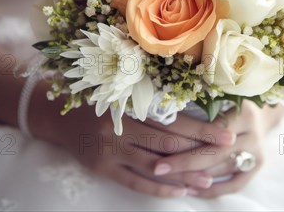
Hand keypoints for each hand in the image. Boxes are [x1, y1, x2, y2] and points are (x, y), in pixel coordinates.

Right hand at [51, 102, 237, 197]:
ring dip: (184, 174)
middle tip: (227, 154)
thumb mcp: (121, 92)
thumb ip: (150, 100)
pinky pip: (135, 182)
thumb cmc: (96, 99)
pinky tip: (179, 192)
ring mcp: (110, 150)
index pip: (171, 120)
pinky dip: (159, 188)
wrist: (56, 116)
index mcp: (128, 104)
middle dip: (200, 150)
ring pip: (155, 165)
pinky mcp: (102, 169)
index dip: (200, 128)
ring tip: (208, 180)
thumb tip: (191, 108)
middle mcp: (120, 127)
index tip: (226, 132)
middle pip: (167, 143)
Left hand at [151, 101, 283, 197]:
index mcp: (243, 111)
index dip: (185, 137)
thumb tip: (162, 114)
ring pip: (222, 170)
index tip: (157, 142)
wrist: (260, 113)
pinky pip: (233, 186)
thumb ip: (198, 103)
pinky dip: (211, 191)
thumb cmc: (230, 101)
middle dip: (184, 162)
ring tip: (168, 179)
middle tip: (158, 169)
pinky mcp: (257, 168)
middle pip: (216, 152)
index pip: (211, 129)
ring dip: (194, 177)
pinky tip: (190, 190)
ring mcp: (258, 153)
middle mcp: (254, 133)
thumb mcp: (219, 96)